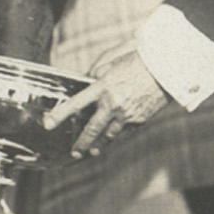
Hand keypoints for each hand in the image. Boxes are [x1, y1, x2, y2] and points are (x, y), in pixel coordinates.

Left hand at [43, 50, 169, 156]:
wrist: (166, 70)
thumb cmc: (137, 61)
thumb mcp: (112, 63)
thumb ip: (97, 74)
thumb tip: (88, 82)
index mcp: (103, 87)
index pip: (76, 104)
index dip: (59, 115)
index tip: (47, 124)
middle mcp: (112, 104)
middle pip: (92, 129)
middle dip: (81, 144)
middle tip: (74, 152)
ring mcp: (126, 114)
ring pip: (109, 135)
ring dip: (99, 144)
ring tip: (93, 150)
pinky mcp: (139, 120)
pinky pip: (124, 130)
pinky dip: (117, 133)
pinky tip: (113, 136)